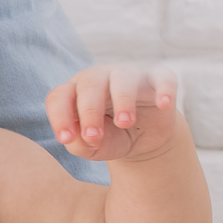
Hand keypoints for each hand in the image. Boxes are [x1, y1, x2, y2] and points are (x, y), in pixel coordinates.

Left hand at [46, 64, 179, 162]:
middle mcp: (99, 78)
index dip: (60, 116)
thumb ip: (79, 144)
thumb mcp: (93, 147)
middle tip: (94, 137)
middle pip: (89, 84)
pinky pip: (162, 78)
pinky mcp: (158, 79)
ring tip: (124, 123)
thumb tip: (80, 137)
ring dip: (122, 100)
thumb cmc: (111, 137)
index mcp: (76, 92)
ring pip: (123, 78)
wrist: (145, 138)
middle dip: (89, 111)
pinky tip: (163, 105)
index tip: (65, 139)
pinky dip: (163, 89)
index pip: (60, 96)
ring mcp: (129, 75)